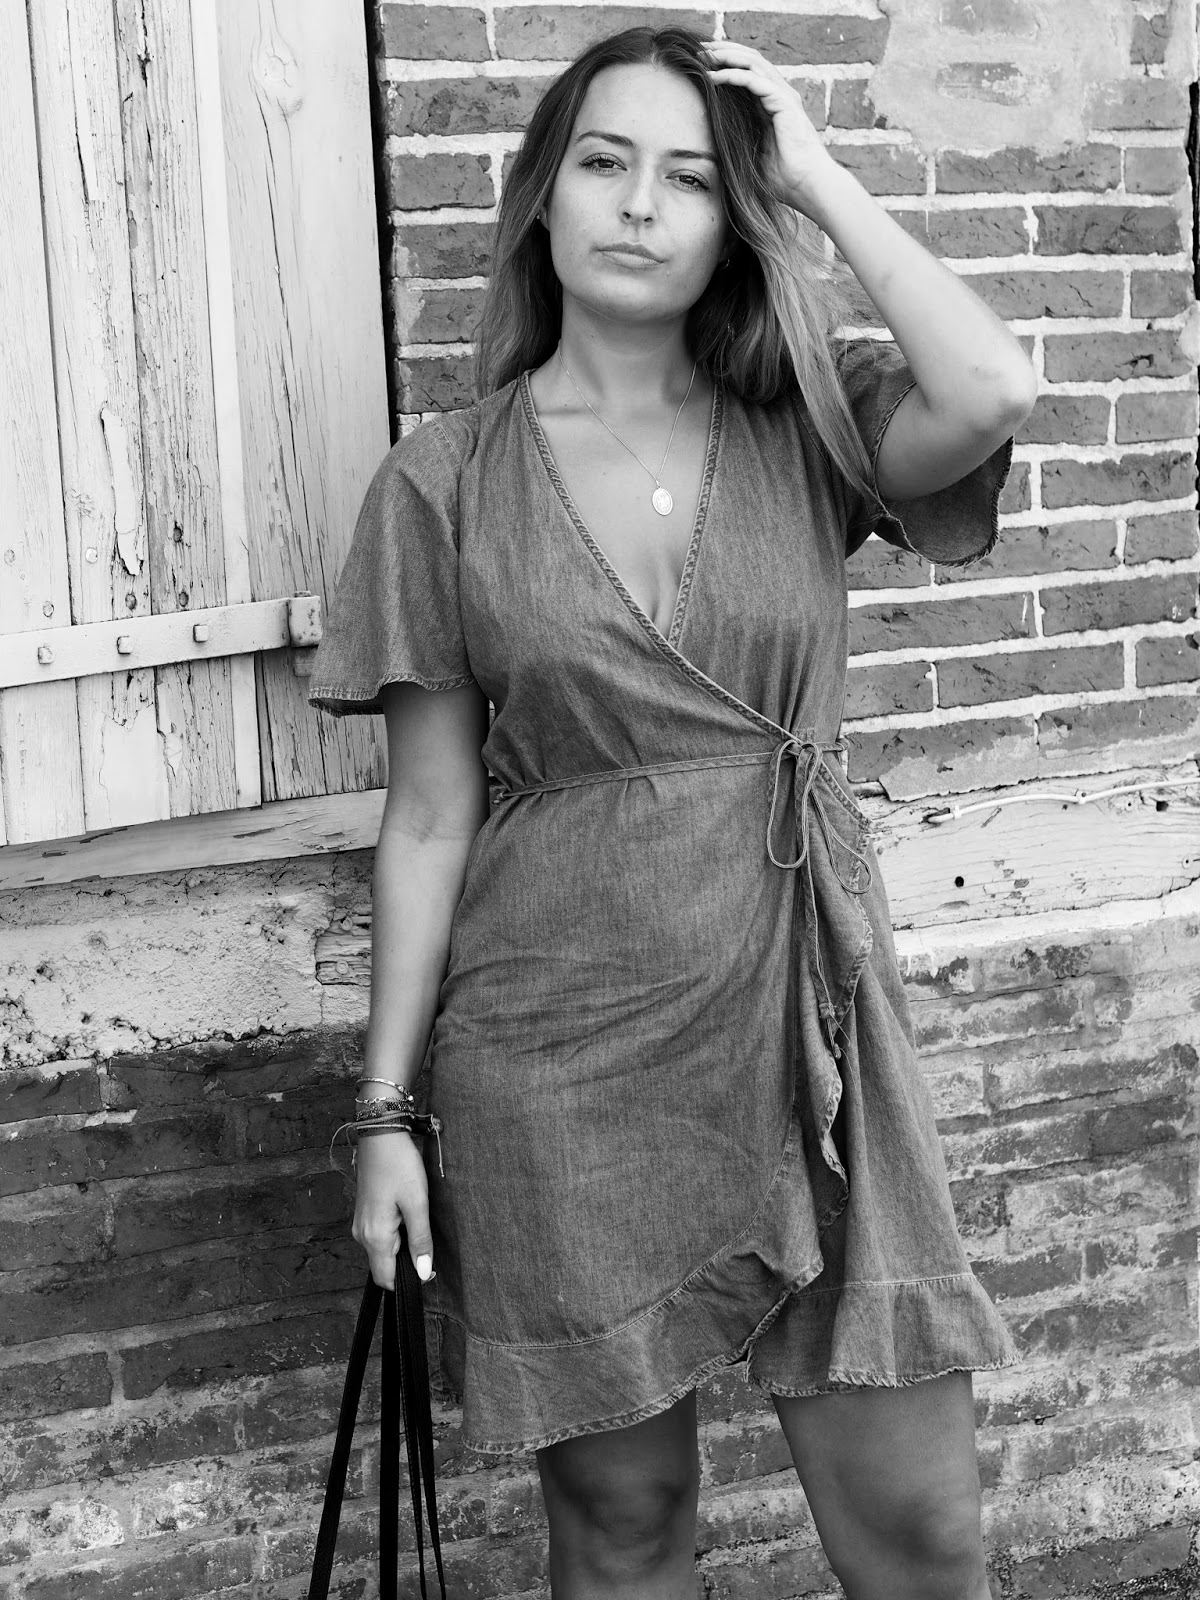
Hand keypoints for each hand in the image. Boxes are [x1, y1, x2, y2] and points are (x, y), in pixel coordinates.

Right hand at [351, 1130, 433, 1290]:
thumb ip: (420, 1240)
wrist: (380, 1135)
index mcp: (374, 1237)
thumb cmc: (399, 1165)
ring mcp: (360, 1224)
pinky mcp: (364, 1214)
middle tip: (427, 1240)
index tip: (429, 1269)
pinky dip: (395, 1235)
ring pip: (382, 1251)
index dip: (409, 1280)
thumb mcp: (417, 1203)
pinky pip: (379, 1237)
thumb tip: (423, 1273)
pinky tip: (407, 1214)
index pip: (386, 1280)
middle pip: (383, 1267)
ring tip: (417, 1221)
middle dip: (406, 1262)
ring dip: (401, 1247)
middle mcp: (362, 1235)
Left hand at [703, 39, 838, 217]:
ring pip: (752, 63)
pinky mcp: (783, 102)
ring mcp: (783, 96)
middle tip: (698, 51)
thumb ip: (740, 143)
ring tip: (702, 56)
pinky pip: (754, 80)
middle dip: (723, 52)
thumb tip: (714, 147)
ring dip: (725, 57)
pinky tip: (713, 76)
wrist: (808, 186)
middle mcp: (779, 95)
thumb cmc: (785, 180)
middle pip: (749, 60)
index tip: (700, 64)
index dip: (725, 63)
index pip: (748, 73)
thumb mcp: (754, 157)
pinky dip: (733, 75)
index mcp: (772, 105)